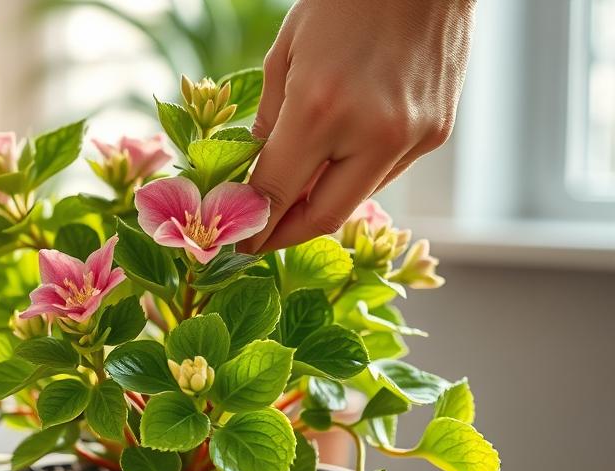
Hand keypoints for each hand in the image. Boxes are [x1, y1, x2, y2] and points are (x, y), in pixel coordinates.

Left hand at [239, 0, 474, 253]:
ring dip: (321, 202)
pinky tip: (337, 159)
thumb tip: (258, 175)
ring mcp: (413, 136)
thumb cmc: (345, 1)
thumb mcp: (285, 54)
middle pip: (322, 217)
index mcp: (321, 109)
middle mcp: (373, 132)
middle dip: (284, 235)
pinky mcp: (437, 132)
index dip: (252, 225)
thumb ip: (269, 122)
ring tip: (292, 198)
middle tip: (259, 241)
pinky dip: (355, 174)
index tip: (236, 244)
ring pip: (356, 197)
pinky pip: (386, 172)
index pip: (276, 192)